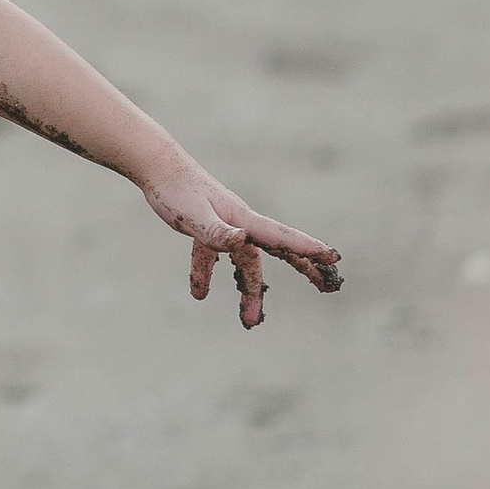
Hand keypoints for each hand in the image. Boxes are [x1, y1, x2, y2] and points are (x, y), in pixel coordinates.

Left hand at [144, 163, 341, 329]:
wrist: (157, 167)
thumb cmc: (177, 189)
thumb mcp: (193, 215)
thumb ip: (217, 231)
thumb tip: (241, 242)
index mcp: (243, 220)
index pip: (281, 237)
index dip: (307, 249)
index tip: (332, 258)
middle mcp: (241, 223)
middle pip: (278, 250)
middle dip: (304, 269)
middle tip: (327, 287)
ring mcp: (226, 226)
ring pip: (246, 263)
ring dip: (249, 290)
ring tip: (250, 321)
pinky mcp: (207, 229)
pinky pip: (212, 257)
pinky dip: (206, 275)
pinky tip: (199, 294)